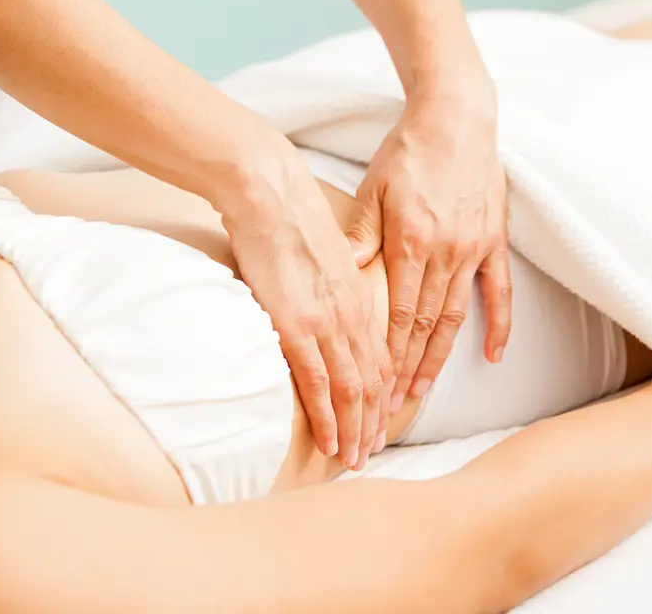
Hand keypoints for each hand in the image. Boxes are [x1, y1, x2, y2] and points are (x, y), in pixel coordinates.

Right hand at [219, 143, 394, 470]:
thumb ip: (330, 279)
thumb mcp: (322, 249)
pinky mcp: (300, 327)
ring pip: (352, 390)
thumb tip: (321, 296)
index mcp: (359, 294)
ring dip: (356, 429)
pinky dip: (328, 418)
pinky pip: (320, 384)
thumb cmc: (287, 213)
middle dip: (372, 422)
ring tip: (354, 458)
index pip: (379, 354)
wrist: (269, 193)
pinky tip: (331, 441)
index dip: (382, 391)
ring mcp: (328, 322)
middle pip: (372, 380)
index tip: (379, 418)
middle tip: (370, 452)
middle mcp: (353, 313)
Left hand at [346, 92, 511, 410]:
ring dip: (439, 357)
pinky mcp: (494, 241)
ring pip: (456, 316)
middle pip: (424, 325)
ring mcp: (473, 249)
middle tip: (390, 409)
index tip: (373, 387)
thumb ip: (360, 235)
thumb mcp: (372, 188)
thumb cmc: (407, 151)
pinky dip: (499, 325)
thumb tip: (343, 275)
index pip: (397, 314)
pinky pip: (500, 291)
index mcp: (410, 241)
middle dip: (406, 370)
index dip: (386, 355)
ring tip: (422, 394)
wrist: (457, 118)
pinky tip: (494, 356)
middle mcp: (445, 252)